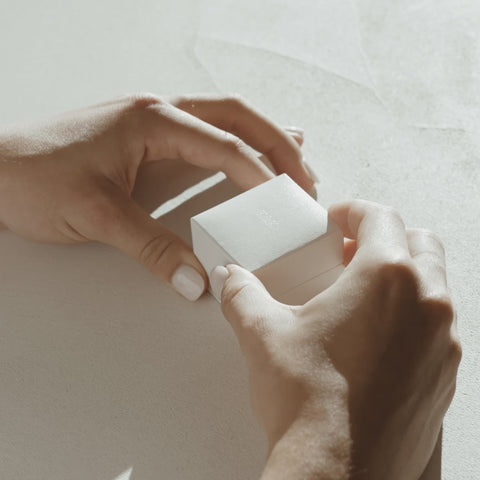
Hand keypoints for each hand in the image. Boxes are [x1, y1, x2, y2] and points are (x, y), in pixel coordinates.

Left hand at [0, 94, 312, 300]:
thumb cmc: (33, 179)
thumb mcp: (95, 215)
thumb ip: (150, 247)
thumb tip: (194, 281)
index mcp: (153, 120)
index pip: (225, 145)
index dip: (261, 175)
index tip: (287, 202)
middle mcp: (161, 110)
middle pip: (238, 117)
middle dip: (279, 145)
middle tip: (307, 177)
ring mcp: (157, 120)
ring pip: (227, 118)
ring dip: (265, 138)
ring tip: (298, 158)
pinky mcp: (150, 137)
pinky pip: (206, 132)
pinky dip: (238, 142)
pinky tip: (253, 150)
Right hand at [213, 200, 460, 478]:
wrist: (338, 477)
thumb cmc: (309, 403)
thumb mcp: (263, 335)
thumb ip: (242, 294)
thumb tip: (229, 278)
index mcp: (387, 278)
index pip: (381, 217)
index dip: (354, 211)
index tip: (337, 220)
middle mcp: (426, 304)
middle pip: (418, 242)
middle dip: (384, 238)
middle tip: (349, 254)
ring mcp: (442, 343)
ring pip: (434, 285)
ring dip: (401, 277)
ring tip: (360, 296)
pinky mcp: (444, 377)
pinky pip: (436, 326)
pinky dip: (412, 316)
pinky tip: (374, 338)